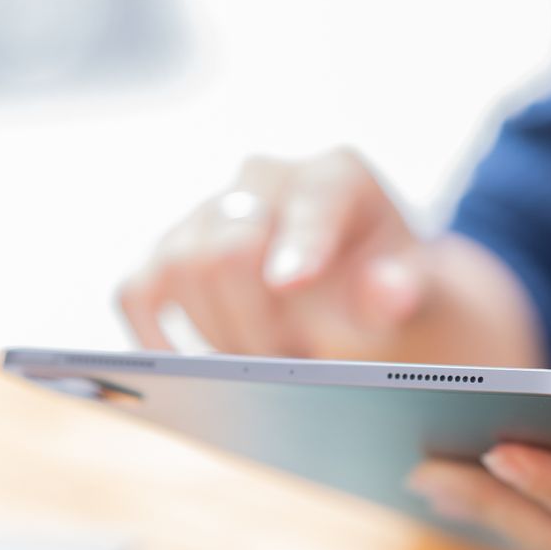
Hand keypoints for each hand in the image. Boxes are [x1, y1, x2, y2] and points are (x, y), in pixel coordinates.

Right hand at [117, 149, 542, 366]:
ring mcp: (207, 213)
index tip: (291, 281)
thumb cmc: (384, 286)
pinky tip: (186, 373)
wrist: (354, 291)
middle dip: (256, 322)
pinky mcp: (166, 254)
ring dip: (216, 335)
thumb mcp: (413, 291)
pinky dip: (153, 335)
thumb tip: (388, 294)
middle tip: (287, 366)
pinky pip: (137, 292)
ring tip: (260, 367)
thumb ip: (402, 289)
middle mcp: (262, 180)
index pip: (313, 202)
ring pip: (179, 270)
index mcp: (335, 176)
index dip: (300, 242)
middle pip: (231, 247)